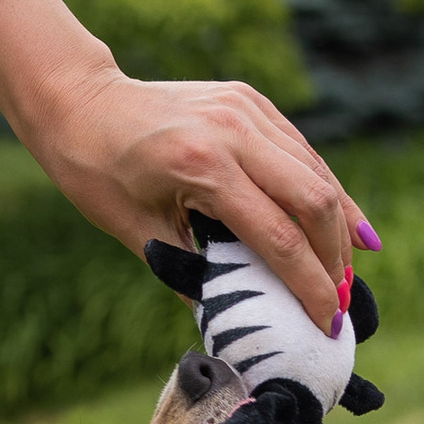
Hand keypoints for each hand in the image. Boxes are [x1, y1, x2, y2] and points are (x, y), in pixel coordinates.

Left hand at [27, 68, 366, 333]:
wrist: (77, 102)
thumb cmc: (96, 172)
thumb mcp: (137, 232)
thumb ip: (191, 275)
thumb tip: (233, 320)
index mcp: (203, 167)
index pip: (278, 238)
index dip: (310, 286)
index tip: (327, 323)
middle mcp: (233, 131)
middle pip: (315, 201)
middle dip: (335, 259)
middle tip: (341, 302)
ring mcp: (245, 109)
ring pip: (316, 171)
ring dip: (338, 225)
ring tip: (346, 272)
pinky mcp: (249, 100)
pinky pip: (300, 150)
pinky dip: (323, 188)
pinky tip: (343, 221)